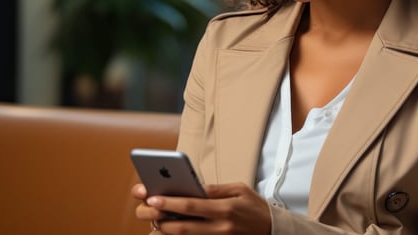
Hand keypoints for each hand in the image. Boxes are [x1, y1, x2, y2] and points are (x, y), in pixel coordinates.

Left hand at [134, 183, 271, 234]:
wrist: (274, 230)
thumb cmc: (255, 207)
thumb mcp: (239, 189)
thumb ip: (215, 189)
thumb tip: (193, 186)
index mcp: (225, 208)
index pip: (191, 206)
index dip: (169, 203)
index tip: (151, 197)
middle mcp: (220, 227)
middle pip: (183, 226)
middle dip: (160, 219)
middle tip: (144, 211)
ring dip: (165, 232)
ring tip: (152, 222)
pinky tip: (166, 233)